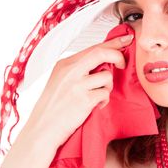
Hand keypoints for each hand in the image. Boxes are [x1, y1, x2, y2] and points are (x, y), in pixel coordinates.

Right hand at [24, 33, 133, 147]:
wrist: (42, 129)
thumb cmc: (52, 108)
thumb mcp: (60, 81)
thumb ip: (78, 69)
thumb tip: (104, 60)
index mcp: (64, 64)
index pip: (93, 47)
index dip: (112, 43)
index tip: (126, 38)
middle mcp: (70, 71)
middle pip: (102, 53)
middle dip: (118, 56)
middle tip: (123, 63)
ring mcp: (77, 85)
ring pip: (107, 76)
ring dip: (107, 87)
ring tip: (98, 96)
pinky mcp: (84, 100)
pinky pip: (105, 94)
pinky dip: (104, 101)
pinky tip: (95, 106)